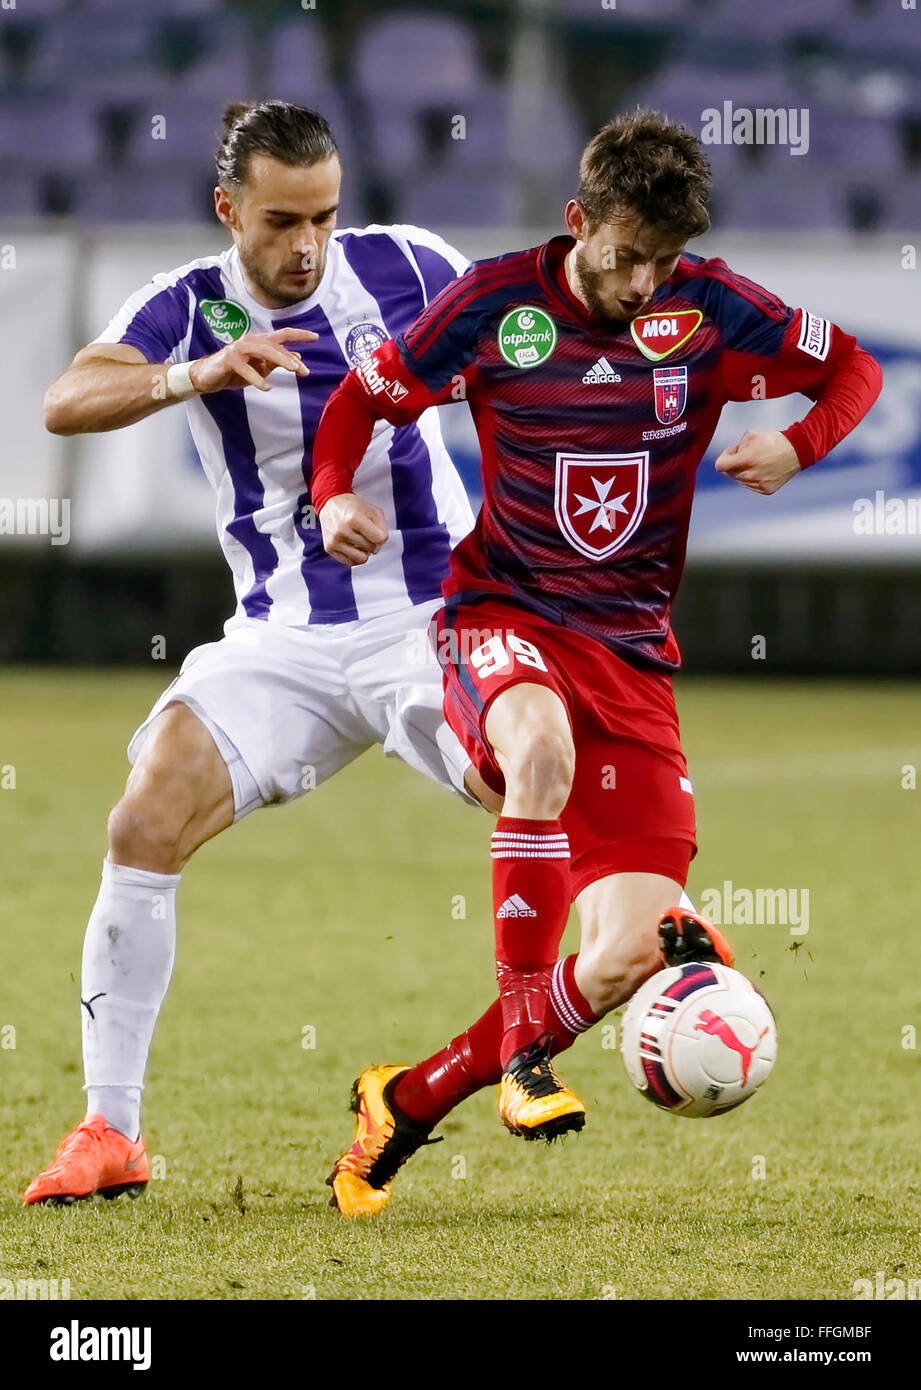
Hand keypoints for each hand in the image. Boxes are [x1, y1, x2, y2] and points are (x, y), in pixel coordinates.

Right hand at [189, 328, 317, 393]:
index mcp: (259, 342)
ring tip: (293, 370)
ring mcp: (239, 349)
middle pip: (275, 345)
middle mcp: (250, 341)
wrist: (208, 377)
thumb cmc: (235, 372)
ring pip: (263, 351)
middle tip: (304, 371)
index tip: (316, 337)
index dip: (299, 335)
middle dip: (291, 358)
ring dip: (279, 360)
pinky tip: (267, 387)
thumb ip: (277, 363)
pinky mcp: (229, 360)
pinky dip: (257, 379)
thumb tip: (298, 360)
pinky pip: (246, 369)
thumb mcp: (260, 368)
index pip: (282, 335)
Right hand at [319, 493, 388, 564]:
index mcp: (354, 518)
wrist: (331, 505)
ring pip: (362, 558)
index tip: (378, 533)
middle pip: (371, 548)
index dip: (382, 536)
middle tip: (368, 536)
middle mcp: (342, 530)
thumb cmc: (352, 508)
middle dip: (373, 543)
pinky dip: (355, 557)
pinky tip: (354, 547)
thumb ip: (382, 525)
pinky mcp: (329, 548)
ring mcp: (335, 540)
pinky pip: (350, 562)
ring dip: (365, 552)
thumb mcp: (372, 510)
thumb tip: (382, 541)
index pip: (379, 538)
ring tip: (361, 543)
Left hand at [714, 429, 800, 494]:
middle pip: (730, 473)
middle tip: (748, 454)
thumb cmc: (772, 441)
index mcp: (744, 461)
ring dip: (744, 471)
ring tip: (758, 460)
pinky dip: (753, 477)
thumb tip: (731, 457)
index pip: (720, 466)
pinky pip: (751, 485)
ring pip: (740, 480)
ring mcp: (758, 484)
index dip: (725, 457)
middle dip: (735, 463)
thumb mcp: (750, 435)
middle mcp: (750, 475)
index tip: (734, 452)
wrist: (796, 451)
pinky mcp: (765, 490)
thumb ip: (735, 447)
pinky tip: (764, 469)